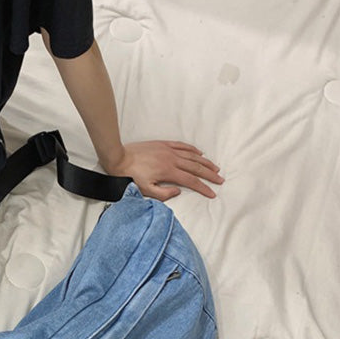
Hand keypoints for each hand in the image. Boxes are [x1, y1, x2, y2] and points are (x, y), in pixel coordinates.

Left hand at [102, 140, 223, 199]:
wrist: (119, 157)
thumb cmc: (131, 175)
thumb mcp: (145, 190)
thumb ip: (163, 193)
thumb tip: (178, 191)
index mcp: (169, 172)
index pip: (191, 181)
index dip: (203, 187)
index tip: (212, 193)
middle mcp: (172, 159)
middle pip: (196, 167)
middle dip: (209, 174)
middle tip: (220, 180)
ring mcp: (168, 150)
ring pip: (192, 156)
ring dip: (205, 162)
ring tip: (214, 167)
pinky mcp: (163, 144)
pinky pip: (182, 146)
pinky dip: (192, 149)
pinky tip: (199, 153)